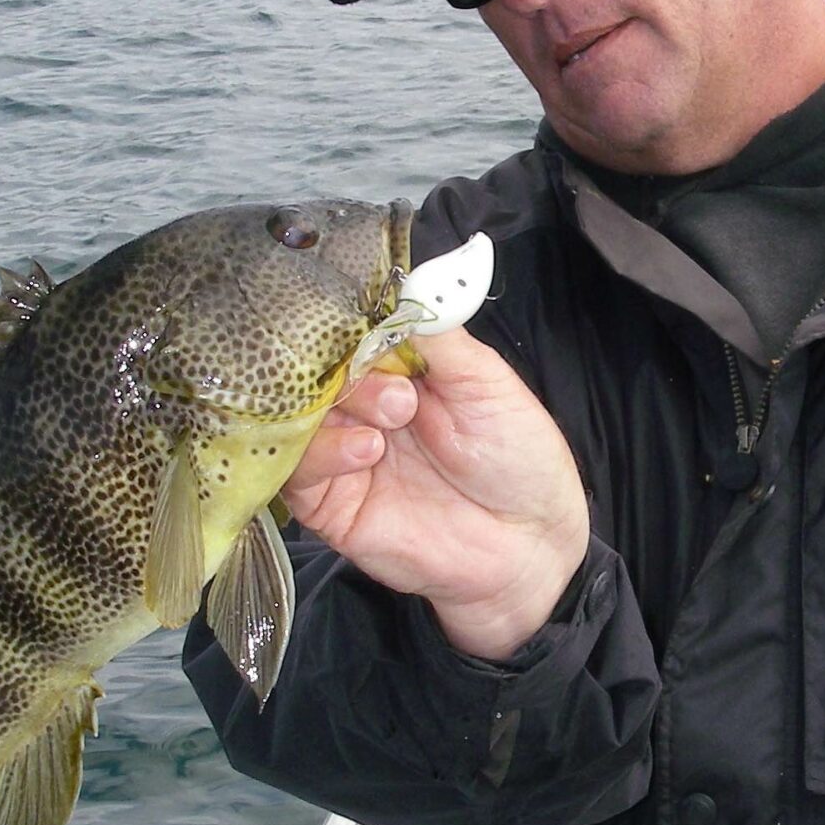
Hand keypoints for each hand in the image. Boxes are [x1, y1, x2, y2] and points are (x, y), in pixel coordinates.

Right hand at [284, 326, 588, 659]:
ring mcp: (341, 454)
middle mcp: (360, 407)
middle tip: (401, 396)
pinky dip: (324, 453)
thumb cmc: (518, 458)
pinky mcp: (329, 505)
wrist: (529, 545)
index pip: (346, 332)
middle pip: (315, 370)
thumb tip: (404, 279)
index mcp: (395, 370)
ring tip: (391, 423)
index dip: (349, 325)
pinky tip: (367, 451)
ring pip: (297, 416)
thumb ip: (438, 332)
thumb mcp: (486, 380)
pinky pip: (295, 472)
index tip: (364, 324)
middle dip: (349, 371)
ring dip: (340, 409)